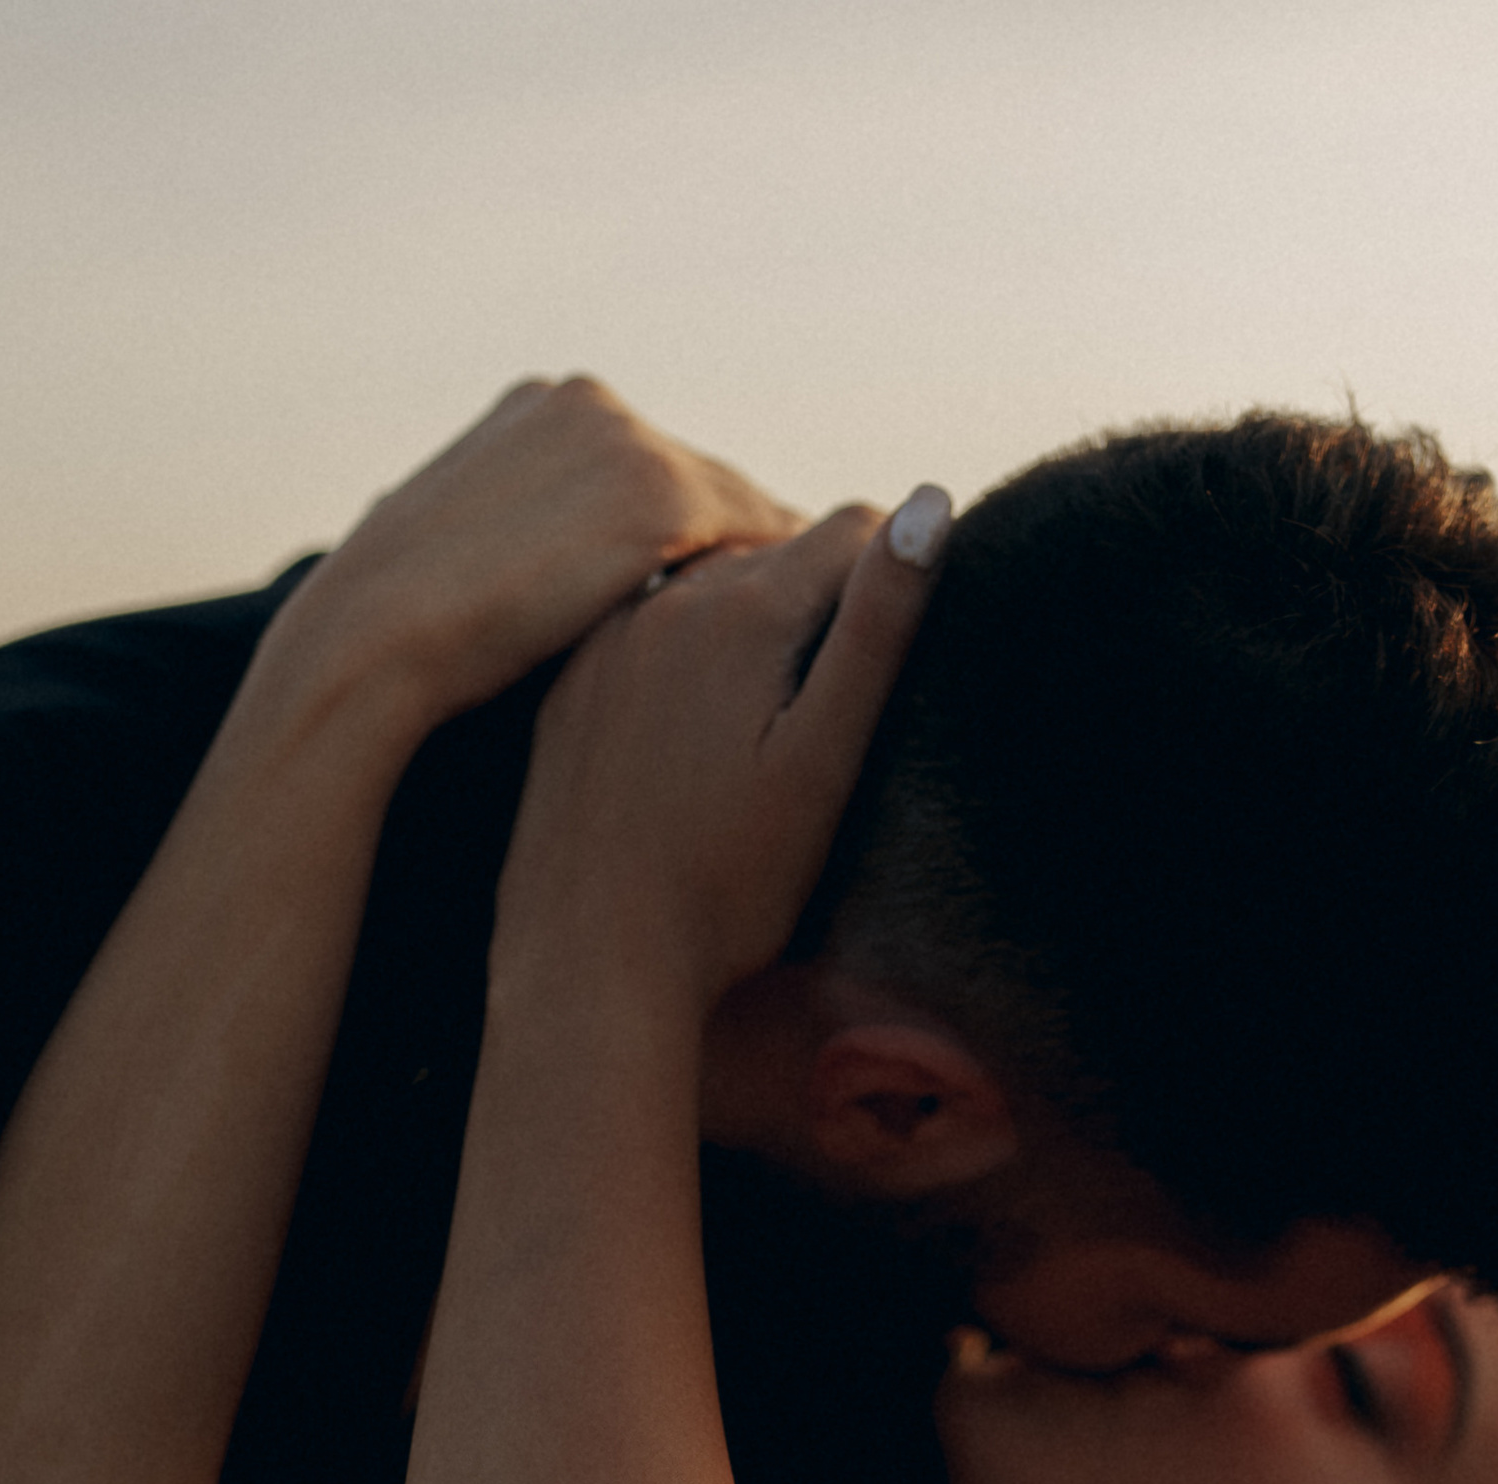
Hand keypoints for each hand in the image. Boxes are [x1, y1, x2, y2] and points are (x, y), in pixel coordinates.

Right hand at [257, 376, 803, 745]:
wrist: (367, 651)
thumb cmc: (401, 646)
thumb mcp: (461, 569)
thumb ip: (521, 551)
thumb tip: (532, 582)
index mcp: (536, 411)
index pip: (652, 474)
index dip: (699, 542)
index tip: (747, 596)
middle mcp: (585, 403)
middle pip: (706, 484)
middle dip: (753, 551)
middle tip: (823, 611)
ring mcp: (623, 438)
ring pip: (746, 510)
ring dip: (792, 566)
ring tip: (842, 624)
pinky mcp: (657, 492)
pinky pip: (764, 537)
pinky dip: (801, 580)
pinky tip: (837, 628)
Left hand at [493, 488, 949, 1022]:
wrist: (589, 964)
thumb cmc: (727, 888)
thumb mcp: (824, 762)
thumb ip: (877, 630)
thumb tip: (928, 504)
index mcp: (738, 609)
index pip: (853, 532)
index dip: (900, 575)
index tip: (918, 643)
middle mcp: (661, 600)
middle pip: (777, 552)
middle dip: (828, 595)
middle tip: (855, 687)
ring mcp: (605, 640)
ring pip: (710, 589)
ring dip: (758, 621)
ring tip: (783, 713)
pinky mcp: (569, 686)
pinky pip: (647, 635)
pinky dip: (690, 659)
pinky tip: (703, 736)